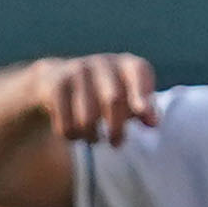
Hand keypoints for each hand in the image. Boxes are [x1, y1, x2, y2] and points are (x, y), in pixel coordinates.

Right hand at [38, 53, 159, 147]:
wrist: (54, 80)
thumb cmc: (101, 93)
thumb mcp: (125, 97)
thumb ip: (142, 109)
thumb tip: (154, 123)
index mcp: (126, 64)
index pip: (139, 72)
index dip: (143, 95)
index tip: (147, 120)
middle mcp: (103, 62)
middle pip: (113, 99)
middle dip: (116, 127)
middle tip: (116, 144)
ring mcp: (78, 70)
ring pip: (88, 116)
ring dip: (92, 135)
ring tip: (94, 139)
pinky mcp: (57, 85)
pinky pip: (66, 121)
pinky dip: (72, 135)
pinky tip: (75, 135)